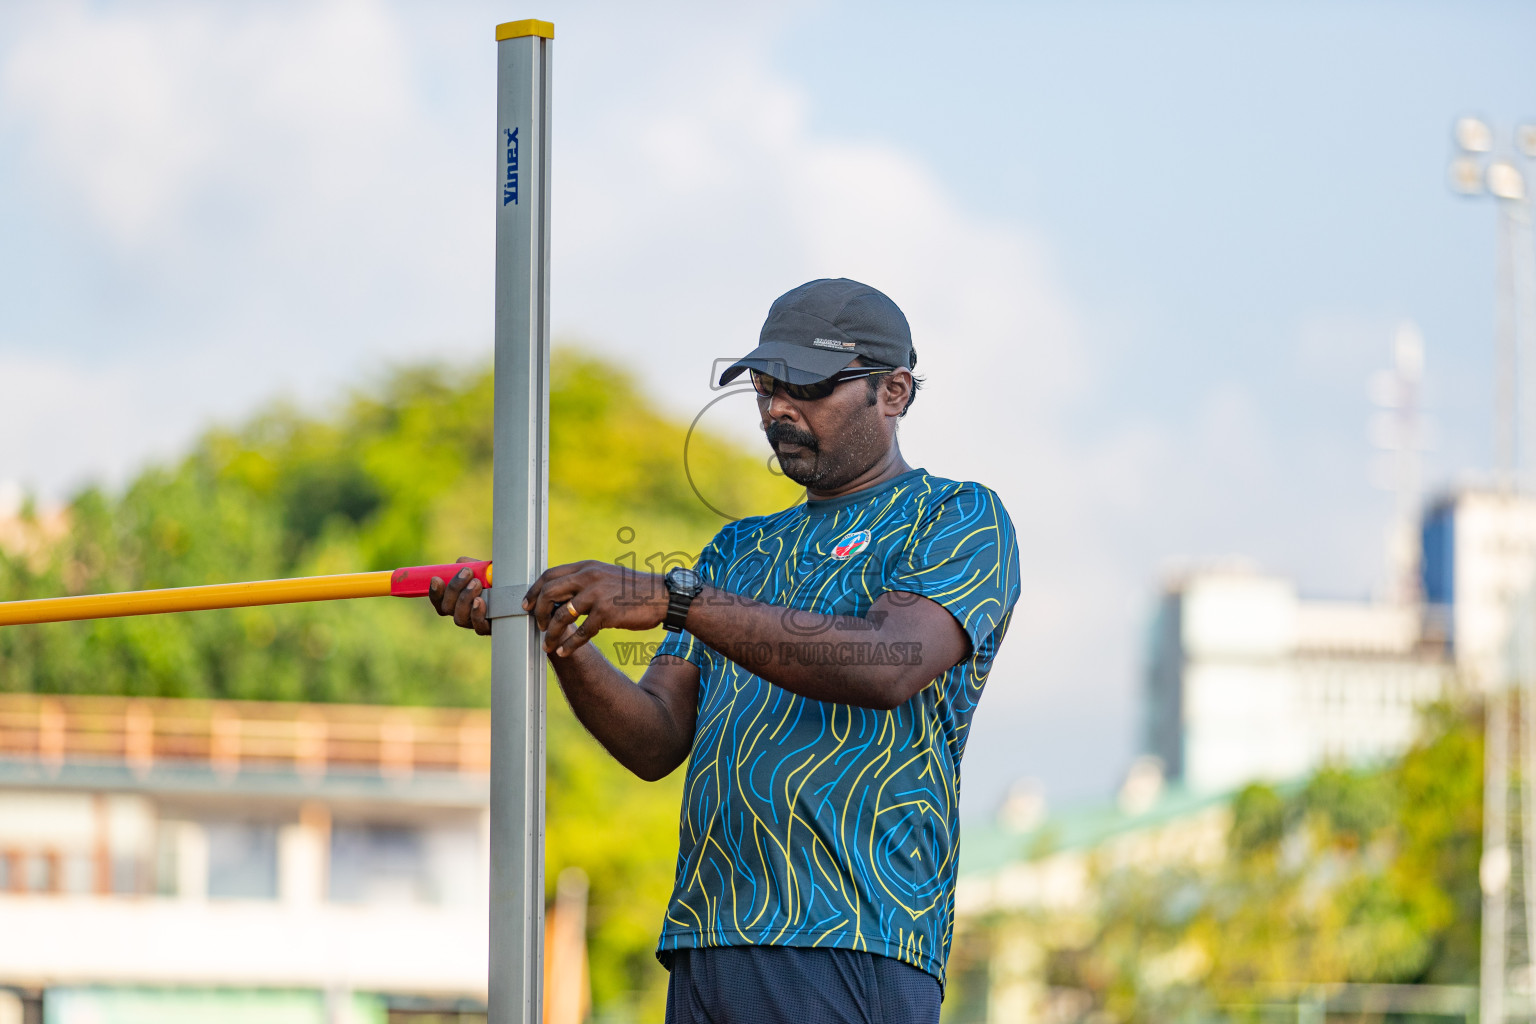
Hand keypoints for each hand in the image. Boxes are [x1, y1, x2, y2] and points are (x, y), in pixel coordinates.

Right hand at [428, 556, 491, 635]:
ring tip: (477, 583)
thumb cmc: (497, 581)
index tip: (437, 579)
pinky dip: (476, 613)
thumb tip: (460, 562)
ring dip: (465, 599)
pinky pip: (478, 627)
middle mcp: (461, 613)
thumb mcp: (483, 570)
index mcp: (456, 600)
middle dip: (454, 589)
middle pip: (446, 608)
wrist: (518, 593)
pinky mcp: (488, 628)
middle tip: (467, 573)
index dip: (434, 592)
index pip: (438, 600)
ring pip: (459, 618)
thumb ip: (470, 564)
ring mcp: (473, 623)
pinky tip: (480, 601)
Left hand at [522, 560, 669, 656]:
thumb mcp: (606, 576)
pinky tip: (563, 651)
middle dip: (537, 611)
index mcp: (587, 567)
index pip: (550, 575)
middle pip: (549, 592)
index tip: (526, 604)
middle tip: (535, 625)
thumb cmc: (634, 590)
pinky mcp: (606, 613)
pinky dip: (569, 645)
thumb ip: (585, 581)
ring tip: (547, 644)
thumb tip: (562, 594)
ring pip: (562, 615)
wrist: (662, 596)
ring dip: (550, 633)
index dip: (533, 590)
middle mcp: (589, 577)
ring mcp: (597, 595)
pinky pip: (581, 632)